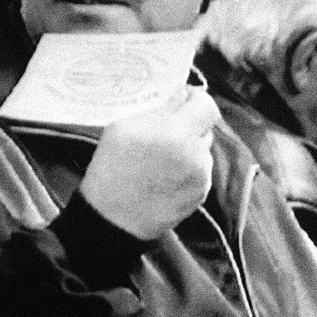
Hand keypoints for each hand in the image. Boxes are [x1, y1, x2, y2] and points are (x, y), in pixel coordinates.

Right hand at [79, 89, 219, 240]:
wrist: (112, 220)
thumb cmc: (111, 169)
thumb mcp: (122, 128)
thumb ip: (155, 108)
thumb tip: (178, 96)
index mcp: (176, 133)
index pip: (206, 104)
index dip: (194, 100)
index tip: (179, 102)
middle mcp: (195, 154)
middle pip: (205, 127)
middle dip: (188, 125)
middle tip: (163, 132)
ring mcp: (201, 177)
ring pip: (202, 149)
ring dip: (187, 148)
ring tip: (160, 159)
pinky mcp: (201, 194)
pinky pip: (199, 171)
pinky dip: (186, 169)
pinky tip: (164, 177)